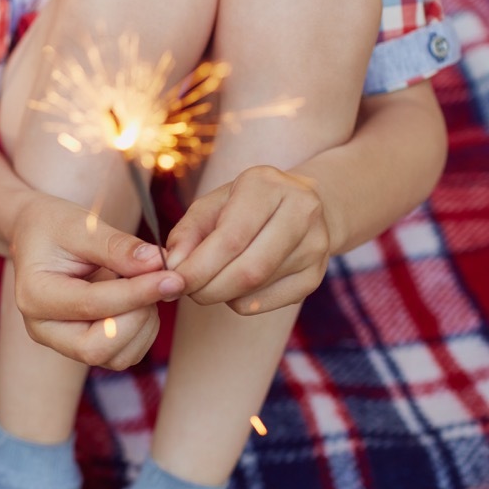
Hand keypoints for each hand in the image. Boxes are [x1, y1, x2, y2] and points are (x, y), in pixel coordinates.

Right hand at [11, 194, 185, 369]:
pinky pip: (124, 355)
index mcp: (35, 296)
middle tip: (155, 282)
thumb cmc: (56, 227)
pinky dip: (143, 331)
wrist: (39, 237)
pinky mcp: (84, 347)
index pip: (91, 305)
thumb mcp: (82, 226)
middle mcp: (44, 328)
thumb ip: (117, 246)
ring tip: (143, 286)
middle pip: (96, 348)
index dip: (136, 293)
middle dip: (137, 318)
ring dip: (143, 325)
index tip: (171, 277)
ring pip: (116, 357)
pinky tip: (139, 301)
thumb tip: (156, 263)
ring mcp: (63, 343)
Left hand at [167, 165, 331, 314]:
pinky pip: (267, 303)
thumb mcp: (210, 207)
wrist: (298, 208)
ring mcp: (315, 244)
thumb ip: (186, 233)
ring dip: (220, 294)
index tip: (171, 283)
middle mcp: (300, 211)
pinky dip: (240, 302)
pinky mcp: (316, 274)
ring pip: (256, 288)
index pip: (230, 238)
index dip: (197, 268)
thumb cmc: (242, 207)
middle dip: (207, 288)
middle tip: (185, 290)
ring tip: (208, 282)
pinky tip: (235, 286)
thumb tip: (172, 268)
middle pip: (248, 270)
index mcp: (267, 185)